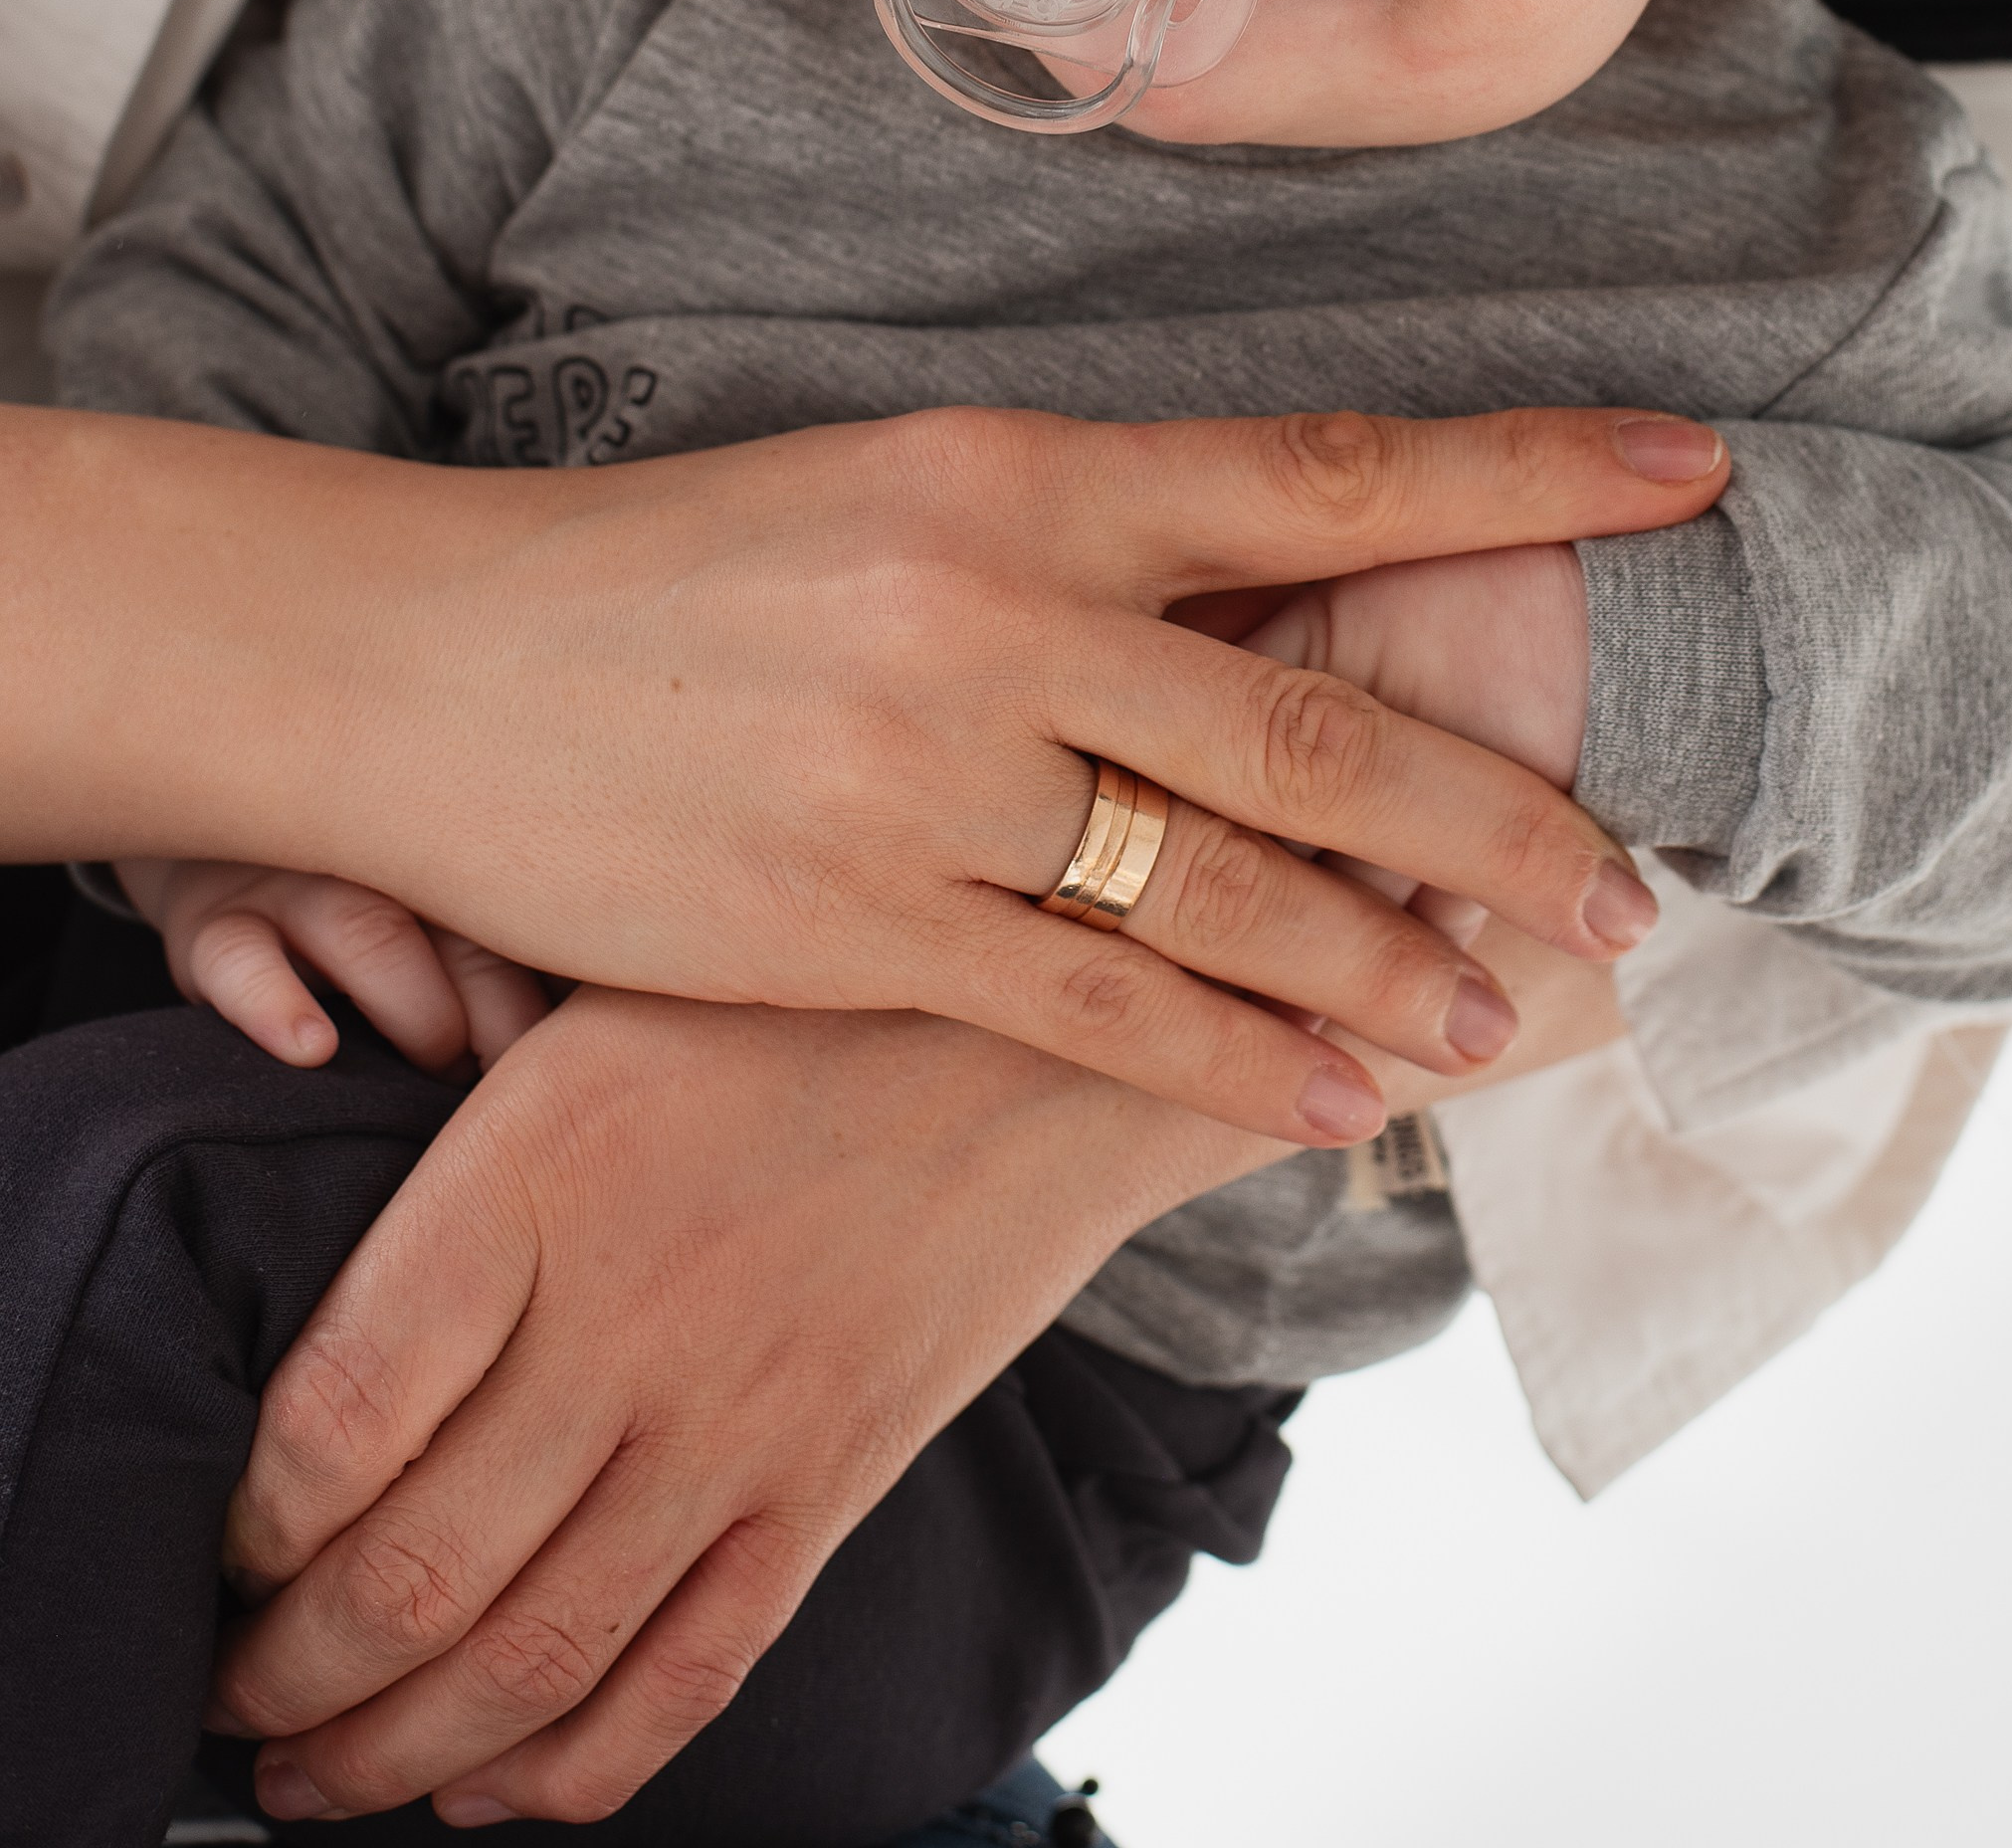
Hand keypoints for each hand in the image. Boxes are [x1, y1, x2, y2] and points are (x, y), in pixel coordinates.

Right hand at [10, 396, 1726, 1142]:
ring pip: (1227, 885)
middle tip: (1632, 879)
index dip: (1527, 477)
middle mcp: (1002, 609)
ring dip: (1392, 963)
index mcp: (1023, 471)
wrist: (437, 661)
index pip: (1327, 466)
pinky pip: (1093, 1010)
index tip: (1691, 477)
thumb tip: (1281, 579)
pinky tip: (1337, 1100)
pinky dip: (1233, 1064)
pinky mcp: (855, 919)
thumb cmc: (681, 572)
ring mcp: (931, 773)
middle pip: (1315, 717)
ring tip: (1513, 1020)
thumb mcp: (896, 494)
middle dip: (1499, 809)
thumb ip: (1084, 540)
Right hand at [114, 857, 549, 1076]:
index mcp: (455, 856)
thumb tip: (585, 1053)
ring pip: (370, 934)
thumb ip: (507, 954)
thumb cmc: (371, 902)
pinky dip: (276, 1005)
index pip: (527, 922)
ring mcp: (296, 886)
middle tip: (510, 1079)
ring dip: (417, 1010)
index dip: (556, 1000)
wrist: (222, 823)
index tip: (578, 1064)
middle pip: (464, 931)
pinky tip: (311, 1050)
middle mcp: (382, 859)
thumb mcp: (441, 906)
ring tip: (440, 1061)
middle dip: (499, 1015)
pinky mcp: (211, 924)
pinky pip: (238, 961)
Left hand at [208, 985, 1260, 1827]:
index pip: (332, 1418)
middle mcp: (628, 1316)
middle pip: (406, 1574)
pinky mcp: (832, 1483)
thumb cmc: (790, 995)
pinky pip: (683, 1678)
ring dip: (390, 1756)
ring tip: (312, 1777)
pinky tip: (493, 1790)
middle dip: (284, 1675)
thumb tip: (311, 1319)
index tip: (220, 1541)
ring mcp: (740, 1419)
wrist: (1039, 1030)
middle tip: (226, 1691)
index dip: (246, 1523)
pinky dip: (571, 1768)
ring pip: (528, 1660)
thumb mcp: (589, 1002)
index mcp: (538, 1172)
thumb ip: (457, 1151)